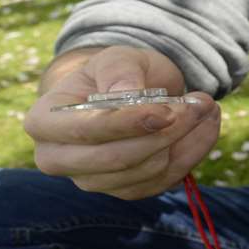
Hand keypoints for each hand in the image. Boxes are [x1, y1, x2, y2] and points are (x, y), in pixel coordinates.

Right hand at [25, 45, 220, 199]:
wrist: (126, 93)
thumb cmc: (114, 73)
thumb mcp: (116, 58)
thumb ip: (120, 71)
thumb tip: (127, 95)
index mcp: (44, 122)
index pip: (84, 132)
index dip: (127, 124)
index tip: (167, 110)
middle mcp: (58, 159)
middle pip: (116, 159)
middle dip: (165, 134)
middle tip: (201, 104)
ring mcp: (91, 180)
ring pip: (146, 172)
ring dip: (186, 139)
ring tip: (205, 106)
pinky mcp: (124, 191)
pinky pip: (164, 181)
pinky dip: (193, 153)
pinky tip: (205, 126)